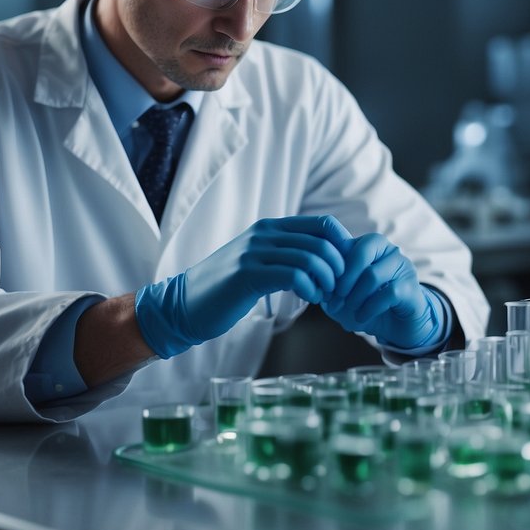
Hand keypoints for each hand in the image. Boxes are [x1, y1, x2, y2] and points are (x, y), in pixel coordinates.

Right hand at [135, 215, 350, 358]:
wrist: (183, 305)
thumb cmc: (226, 290)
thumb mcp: (259, 264)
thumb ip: (287, 256)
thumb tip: (327, 262)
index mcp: (271, 228)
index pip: (323, 224)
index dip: (343, 246)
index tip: (346, 271)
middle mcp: (264, 234)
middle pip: (322, 240)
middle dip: (339, 267)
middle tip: (339, 288)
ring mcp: (254, 252)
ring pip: (310, 256)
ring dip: (326, 279)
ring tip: (324, 295)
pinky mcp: (247, 274)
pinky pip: (292, 274)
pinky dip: (309, 288)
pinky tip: (309, 298)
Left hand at [321, 233, 444, 351]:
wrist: (395, 326)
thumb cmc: (366, 304)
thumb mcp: (343, 293)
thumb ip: (329, 282)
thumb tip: (312, 276)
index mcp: (370, 244)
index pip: (349, 241)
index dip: (332, 264)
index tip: (324, 288)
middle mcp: (389, 249)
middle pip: (363, 251)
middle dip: (344, 278)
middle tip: (335, 299)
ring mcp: (403, 266)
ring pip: (373, 275)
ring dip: (355, 297)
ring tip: (348, 311)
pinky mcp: (411, 287)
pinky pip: (387, 293)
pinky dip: (369, 308)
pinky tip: (361, 317)